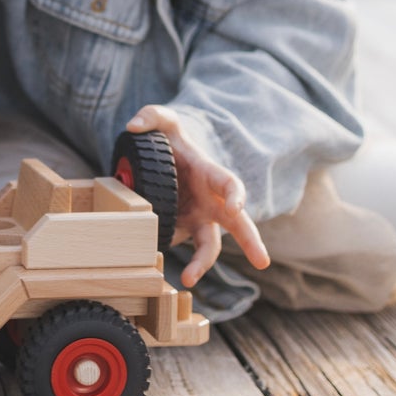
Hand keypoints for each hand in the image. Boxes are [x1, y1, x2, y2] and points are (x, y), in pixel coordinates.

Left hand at [125, 104, 270, 285]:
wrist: (166, 158)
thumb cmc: (170, 140)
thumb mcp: (163, 121)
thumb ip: (151, 116)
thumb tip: (132, 126)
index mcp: (211, 175)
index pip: (231, 185)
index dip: (236, 196)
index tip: (236, 208)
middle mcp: (211, 200)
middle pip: (237, 224)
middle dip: (251, 242)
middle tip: (263, 263)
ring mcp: (198, 217)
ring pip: (209, 244)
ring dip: (203, 263)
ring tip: (188, 279)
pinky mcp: (183, 228)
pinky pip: (180, 242)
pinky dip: (172, 250)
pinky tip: (157, 258)